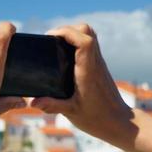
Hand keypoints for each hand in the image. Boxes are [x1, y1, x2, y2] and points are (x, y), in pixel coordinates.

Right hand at [35, 24, 135, 143]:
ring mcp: (99, 63)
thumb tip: (32, 101)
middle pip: (86, 30)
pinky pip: (90, 44)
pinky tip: (65, 56)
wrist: (119, 122)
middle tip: (50, 40)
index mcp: (88, 70)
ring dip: (72, 33)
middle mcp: (95, 62)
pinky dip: (77, 42)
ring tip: (56, 44)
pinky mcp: (99, 66)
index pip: (84, 40)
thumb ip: (52, 105)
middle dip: (67, 29)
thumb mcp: (71, 113)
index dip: (66, 32)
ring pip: (90, 34)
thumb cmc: (97, 118)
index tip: (50, 36)